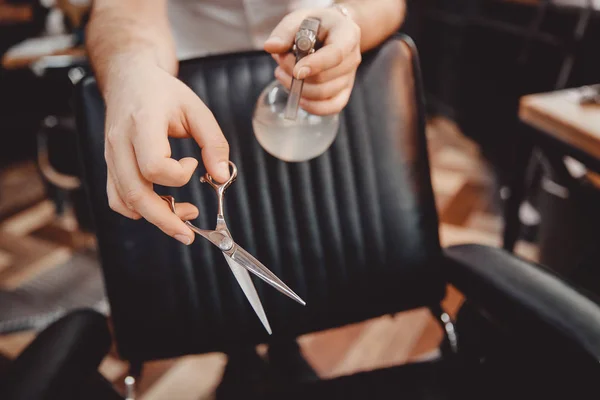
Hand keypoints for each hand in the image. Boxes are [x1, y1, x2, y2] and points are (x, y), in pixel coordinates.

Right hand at [103, 58, 229, 244]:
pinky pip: (116, 198)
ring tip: (181, 218)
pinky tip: (159, 208)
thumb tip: (221, 177)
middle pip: (135, 193)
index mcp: (142, 123)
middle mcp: (120, 142)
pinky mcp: (110, 164)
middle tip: (188, 232)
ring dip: (153, 217)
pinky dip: (137, 211)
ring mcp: (111, 155)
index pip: (153, 165)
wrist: (129, 79)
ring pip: (124, 200)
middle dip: (164, 219)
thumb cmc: (163, 93)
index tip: (193, 165)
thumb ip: (213, 143)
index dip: (178, 174)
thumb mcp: (197, 109)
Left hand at [264, 6, 360, 115]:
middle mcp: (353, 57)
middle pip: (325, 78)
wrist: (330, 32)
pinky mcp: (344, 91)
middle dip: (296, 76)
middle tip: (280, 63)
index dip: (315, 65)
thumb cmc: (314, 25)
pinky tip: (298, 97)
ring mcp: (350, 77)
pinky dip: (312, 107)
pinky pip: (331, 107)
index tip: (296, 72)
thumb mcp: (299, 19)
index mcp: (347, 34)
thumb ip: (284, 32)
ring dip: (299, 89)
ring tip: (283, 74)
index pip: (336, 54)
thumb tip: (271, 47)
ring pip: (324, 94)